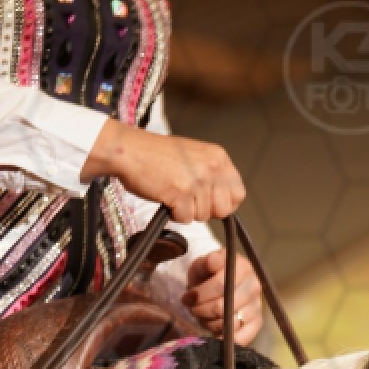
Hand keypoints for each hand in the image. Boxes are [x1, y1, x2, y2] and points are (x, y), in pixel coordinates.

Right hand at [83, 119, 244, 223]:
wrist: (129, 150)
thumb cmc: (157, 155)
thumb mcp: (195, 157)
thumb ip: (212, 175)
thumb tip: (225, 203)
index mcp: (218, 157)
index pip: (238, 194)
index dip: (224, 203)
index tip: (209, 200)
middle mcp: (212, 167)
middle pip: (223, 210)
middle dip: (206, 211)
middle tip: (187, 198)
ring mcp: (197, 181)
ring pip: (203, 216)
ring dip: (187, 211)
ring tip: (173, 191)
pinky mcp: (181, 193)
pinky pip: (186, 219)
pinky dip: (174, 214)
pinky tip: (165, 196)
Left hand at [184, 249, 263, 344]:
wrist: (223, 285)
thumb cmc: (210, 275)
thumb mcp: (202, 265)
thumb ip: (204, 264)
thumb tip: (212, 264)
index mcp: (242, 267)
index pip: (219, 285)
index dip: (199, 294)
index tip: (188, 297)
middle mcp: (254, 285)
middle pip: (222, 307)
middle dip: (201, 310)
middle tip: (193, 308)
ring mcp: (257, 305)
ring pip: (228, 323)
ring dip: (210, 323)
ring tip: (204, 316)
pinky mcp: (258, 322)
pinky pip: (240, 338)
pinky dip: (224, 338)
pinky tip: (215, 333)